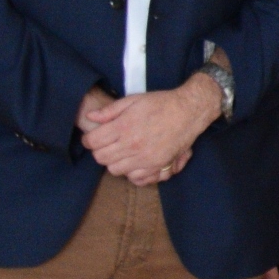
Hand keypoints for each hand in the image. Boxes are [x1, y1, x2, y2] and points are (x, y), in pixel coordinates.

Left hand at [80, 75, 220, 183]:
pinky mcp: (158, 165)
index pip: (93, 142)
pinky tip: (134, 161)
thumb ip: (110, 110)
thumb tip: (91, 117)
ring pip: (115, 170)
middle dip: (100, 151)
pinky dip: (131, 172)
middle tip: (107, 144)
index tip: (93, 137)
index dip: (89, 140)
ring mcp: (145, 157)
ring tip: (121, 152)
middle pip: (101, 158)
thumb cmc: (161, 103)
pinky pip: (135, 177)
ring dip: (114, 162)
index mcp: (124, 126)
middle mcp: (133, 144)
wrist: (190, 111)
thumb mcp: (133, 100)